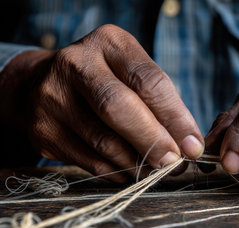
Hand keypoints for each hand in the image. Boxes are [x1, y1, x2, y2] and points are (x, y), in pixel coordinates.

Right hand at [0, 25, 203, 182]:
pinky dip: (118, 172)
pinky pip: (90, 161)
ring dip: (138, 163)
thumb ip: (159, 101)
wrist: (43, 84)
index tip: (193, 145)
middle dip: (154, 141)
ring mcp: (53, 98)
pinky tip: (132, 171)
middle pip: (119, 108)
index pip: (148, 82)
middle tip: (175, 164)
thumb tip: (188, 144)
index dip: (175, 118)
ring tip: (157, 171)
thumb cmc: (105, 79)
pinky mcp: (44, 131)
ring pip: (104, 142)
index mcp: (109, 44)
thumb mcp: (131, 72)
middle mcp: (76, 65)